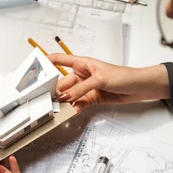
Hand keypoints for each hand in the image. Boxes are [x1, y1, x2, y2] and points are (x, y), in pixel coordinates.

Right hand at [48, 54, 169, 112]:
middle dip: (55, 90)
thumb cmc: (122, 75)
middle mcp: (82, 75)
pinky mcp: (92, 98)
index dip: (47, 62)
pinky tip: (70, 112)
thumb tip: (66, 97)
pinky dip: (74, 108)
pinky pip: (78, 103)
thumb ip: (81, 89)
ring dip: (64, 102)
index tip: (34, 67)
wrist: (138, 88)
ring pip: (70, 95)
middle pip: (63, 82)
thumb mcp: (99, 80)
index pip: (60, 60)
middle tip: (46, 99)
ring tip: (56, 108)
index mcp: (82, 63)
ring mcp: (86, 87)